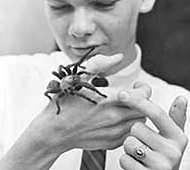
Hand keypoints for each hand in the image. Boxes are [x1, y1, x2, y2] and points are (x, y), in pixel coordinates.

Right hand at [30, 54, 150, 153]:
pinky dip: (129, 125)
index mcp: (108, 99)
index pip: (143, 96)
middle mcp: (114, 118)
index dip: (144, 89)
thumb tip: (118, 56)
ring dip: (136, 112)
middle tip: (131, 95)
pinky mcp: (112, 143)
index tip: (136, 86)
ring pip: (140, 122)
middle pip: (145, 110)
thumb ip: (100, 64)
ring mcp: (114, 133)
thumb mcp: (79, 77)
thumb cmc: (65, 102)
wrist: (53, 131)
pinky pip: (131, 133)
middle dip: (141, 100)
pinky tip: (117, 119)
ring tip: (124, 106)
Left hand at [119, 82, 187, 169]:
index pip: (156, 113)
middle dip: (134, 134)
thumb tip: (182, 98)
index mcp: (178, 137)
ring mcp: (161, 166)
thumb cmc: (164, 155)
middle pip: (137, 128)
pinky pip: (124, 159)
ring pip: (129, 143)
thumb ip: (176, 117)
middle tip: (143, 143)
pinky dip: (126, 161)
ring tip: (140, 154)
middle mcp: (172, 152)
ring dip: (129, 148)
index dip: (138, 101)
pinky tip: (136, 165)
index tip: (122, 94)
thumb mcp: (173, 137)